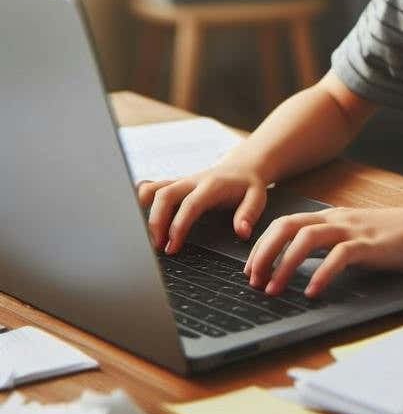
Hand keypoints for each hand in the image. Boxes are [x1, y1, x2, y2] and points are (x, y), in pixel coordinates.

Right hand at [136, 161, 268, 253]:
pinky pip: (152, 187)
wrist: (243, 166)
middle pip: (165, 195)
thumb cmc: (248, 185)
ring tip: (145, 237)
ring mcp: (181, 181)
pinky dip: (140, 199)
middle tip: (156, 247)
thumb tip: (241, 232)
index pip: (190, 204)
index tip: (172, 247)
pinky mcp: (174, 184)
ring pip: (154, 190)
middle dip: (156, 221)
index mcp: (212, 185)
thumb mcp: (258, 197)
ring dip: (144, 212)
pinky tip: (134, 215)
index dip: (178, 226)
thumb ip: (249, 213)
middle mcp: (192, 181)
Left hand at [244, 206, 402, 296]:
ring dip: (284, 264)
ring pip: (306, 238)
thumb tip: (303, 264)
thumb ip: (332, 244)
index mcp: (332, 217)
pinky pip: (339, 256)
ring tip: (274, 289)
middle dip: (264, 252)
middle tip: (254, 279)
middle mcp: (337, 220)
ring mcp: (353, 231)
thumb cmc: (395, 238)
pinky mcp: (369, 245)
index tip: (252, 269)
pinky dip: (322, 274)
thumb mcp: (356, 236)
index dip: (262, 245)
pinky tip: (313, 292)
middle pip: (287, 226)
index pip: (285, 223)